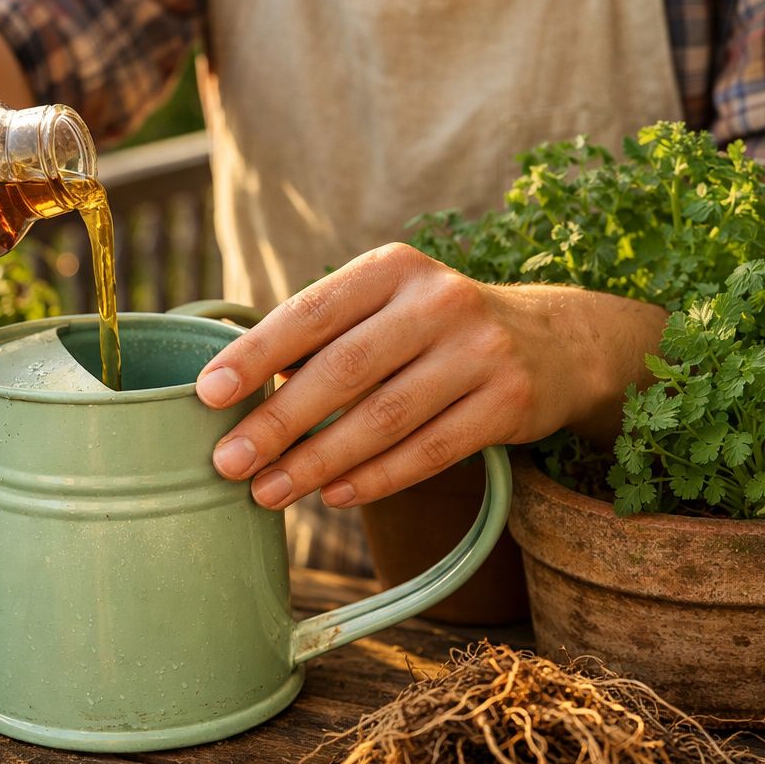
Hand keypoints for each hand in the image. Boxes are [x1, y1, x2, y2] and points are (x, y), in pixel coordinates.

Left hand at [194, 243, 665, 509]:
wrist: (556, 342)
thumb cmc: (434, 329)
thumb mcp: (385, 306)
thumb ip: (322, 336)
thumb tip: (236, 389)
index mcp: (392, 267)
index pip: (311, 311)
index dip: (255, 354)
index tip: (208, 394)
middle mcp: (439, 301)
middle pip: (343, 371)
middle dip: (277, 422)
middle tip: (227, 462)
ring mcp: (481, 351)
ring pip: (384, 418)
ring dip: (317, 462)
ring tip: (268, 493)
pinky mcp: (510, 402)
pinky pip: (430, 450)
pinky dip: (377, 478)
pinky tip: (334, 496)